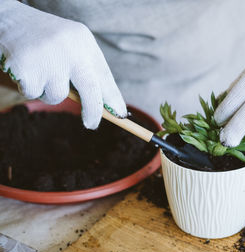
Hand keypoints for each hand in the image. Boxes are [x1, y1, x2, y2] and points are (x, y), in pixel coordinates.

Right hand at [0, 0, 126, 128]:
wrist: (9, 20)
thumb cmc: (46, 38)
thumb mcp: (72, 46)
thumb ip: (85, 69)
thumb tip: (102, 105)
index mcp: (84, 42)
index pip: (104, 75)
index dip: (113, 98)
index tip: (120, 113)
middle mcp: (69, 49)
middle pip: (90, 90)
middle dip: (93, 112)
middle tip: (92, 124)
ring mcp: (47, 59)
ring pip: (57, 96)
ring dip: (49, 92)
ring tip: (40, 72)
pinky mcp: (26, 68)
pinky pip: (33, 93)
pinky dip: (30, 87)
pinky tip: (26, 69)